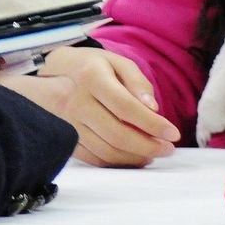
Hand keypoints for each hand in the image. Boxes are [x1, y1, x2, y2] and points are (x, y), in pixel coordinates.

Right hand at [0, 46, 178, 167]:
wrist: (51, 73)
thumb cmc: (91, 66)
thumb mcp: (116, 61)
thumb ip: (137, 81)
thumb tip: (153, 108)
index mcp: (91, 77)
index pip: (126, 107)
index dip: (152, 124)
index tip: (173, 134)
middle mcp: (76, 102)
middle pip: (118, 134)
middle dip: (149, 146)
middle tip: (168, 148)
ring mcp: (69, 124)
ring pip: (107, 151)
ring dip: (136, 157)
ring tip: (154, 152)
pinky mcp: (67, 139)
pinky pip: (95, 158)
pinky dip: (118, 162)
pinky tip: (134, 156)